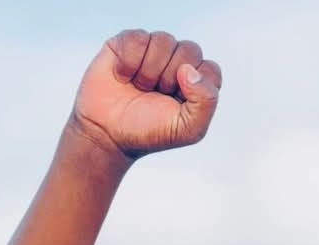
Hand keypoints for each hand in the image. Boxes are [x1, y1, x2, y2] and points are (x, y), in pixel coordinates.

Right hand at [69, 30, 222, 159]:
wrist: (108, 133)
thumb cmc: (151, 132)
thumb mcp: (189, 129)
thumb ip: (206, 101)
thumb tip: (189, 69)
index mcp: (198, 83)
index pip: (210, 69)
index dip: (194, 87)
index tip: (177, 103)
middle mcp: (178, 62)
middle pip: (190, 50)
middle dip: (171, 78)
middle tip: (156, 94)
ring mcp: (154, 51)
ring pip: (164, 40)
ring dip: (150, 70)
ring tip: (140, 86)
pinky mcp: (128, 42)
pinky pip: (138, 37)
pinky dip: (129, 61)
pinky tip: (123, 76)